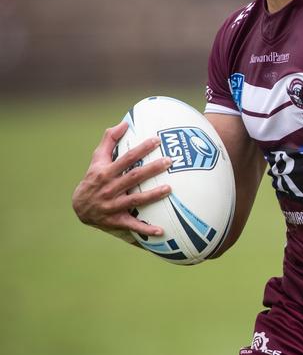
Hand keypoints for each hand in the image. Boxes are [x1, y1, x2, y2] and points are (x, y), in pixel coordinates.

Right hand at [72, 122, 171, 236]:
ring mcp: (113, 206)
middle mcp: (109, 189)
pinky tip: (161, 231)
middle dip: (152, 169)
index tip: (157, 140)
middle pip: (133, 177)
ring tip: (169, 189)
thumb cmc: (93, 178)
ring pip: (135, 200)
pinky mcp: (116, 221)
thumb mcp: (97, 159)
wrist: (79, 208)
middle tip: (170, 161)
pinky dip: (146, 229)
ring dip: (152, 195)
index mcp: (106, 172)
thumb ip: (109, 140)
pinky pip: (133, 226)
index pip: (126, 158)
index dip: (141, 148)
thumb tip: (124, 123)